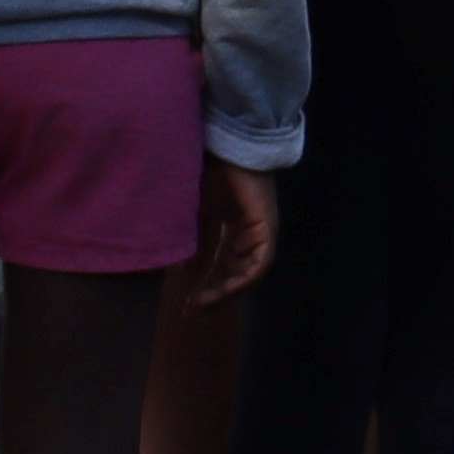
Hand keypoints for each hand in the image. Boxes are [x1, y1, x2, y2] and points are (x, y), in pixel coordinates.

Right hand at [186, 159, 276, 304]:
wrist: (226, 143)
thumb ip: (196, 240)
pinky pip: (261, 262)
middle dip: (215, 293)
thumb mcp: (198, 212)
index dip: (207, 284)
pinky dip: (245, 277)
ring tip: (205, 302)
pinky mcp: (267, 227)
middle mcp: (249, 231)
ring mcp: (261, 229)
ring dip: (228, 290)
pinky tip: (226, 288)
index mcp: (233, 225)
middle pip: (236, 272)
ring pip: (249, 272)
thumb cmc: (210, 169)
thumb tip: (186, 271)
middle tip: (193, 310)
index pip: (223, 263)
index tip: (187, 302)